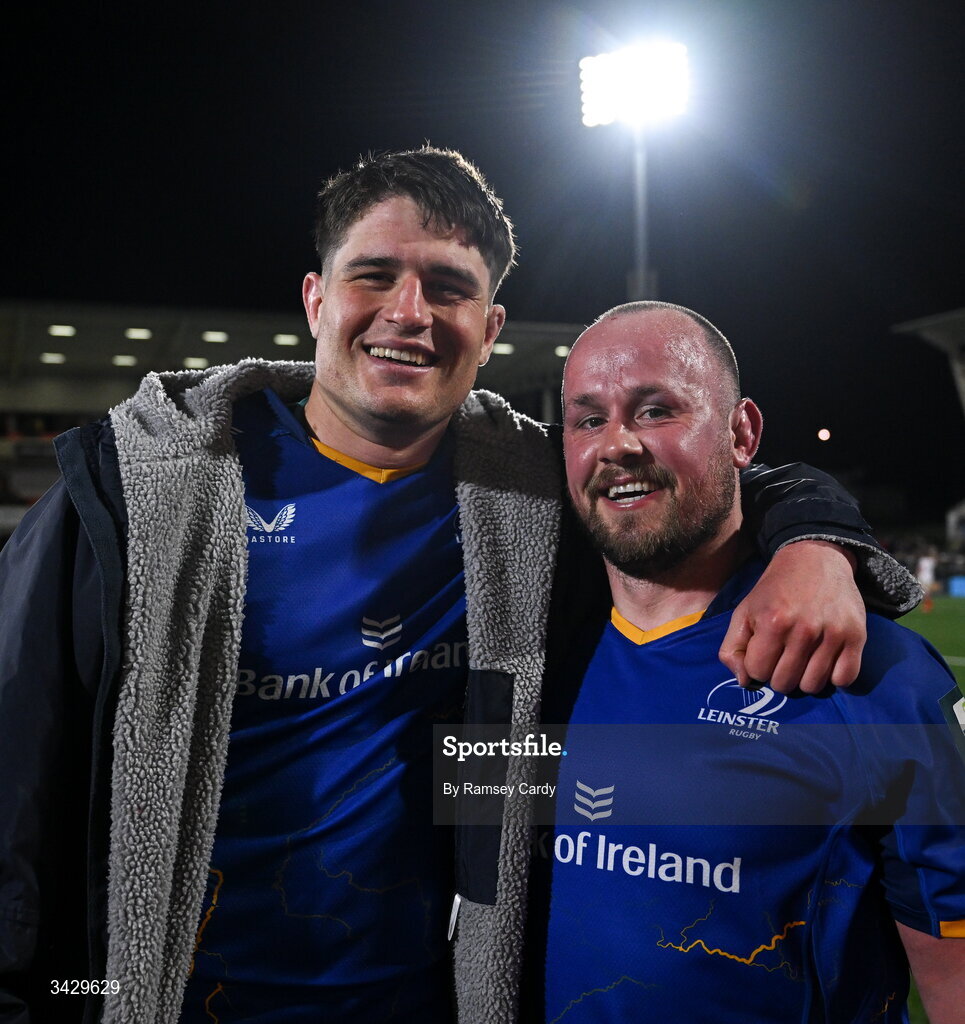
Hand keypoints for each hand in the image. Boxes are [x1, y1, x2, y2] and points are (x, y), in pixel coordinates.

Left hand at [719, 541, 864, 693]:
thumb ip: (732, 648)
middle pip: (784, 683)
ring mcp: (833, 634)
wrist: (815, 559)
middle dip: (778, 674)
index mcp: (772, 622)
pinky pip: (844, 679)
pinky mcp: (856, 636)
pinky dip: (834, 676)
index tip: (764, 651)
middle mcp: (804, 630)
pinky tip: (825, 660)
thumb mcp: (744, 612)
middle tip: (782, 656)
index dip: (757, 665)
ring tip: (802, 658)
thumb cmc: (774, 590)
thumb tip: (745, 682)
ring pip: (813, 686)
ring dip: (804, 678)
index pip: (757, 672)